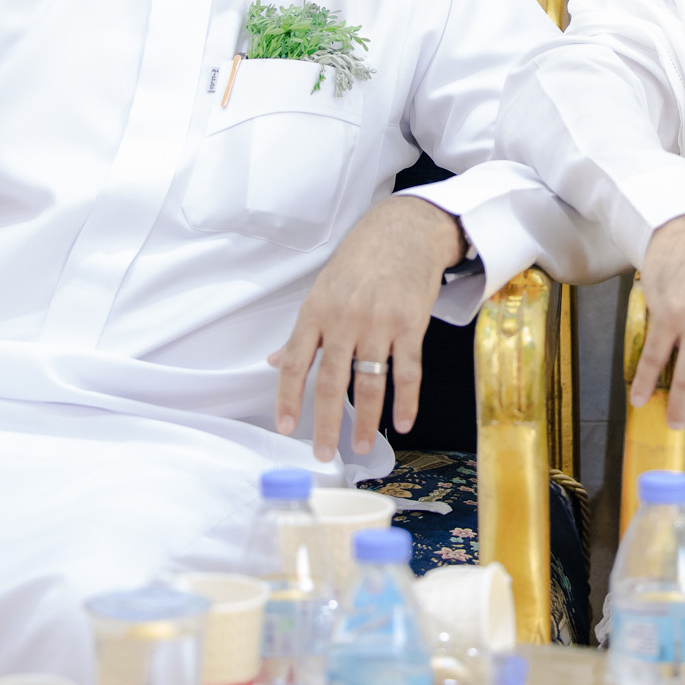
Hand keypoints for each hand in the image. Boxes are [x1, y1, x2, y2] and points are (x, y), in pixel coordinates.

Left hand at [269, 196, 461, 461]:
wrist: (404, 231)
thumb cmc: (360, 261)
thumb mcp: (322, 291)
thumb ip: (301, 334)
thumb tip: (274, 363)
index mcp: (316, 312)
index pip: (295, 364)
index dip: (288, 399)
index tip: (285, 428)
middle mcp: (344, 320)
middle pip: (331, 382)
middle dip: (326, 423)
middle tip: (323, 453)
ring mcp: (379, 323)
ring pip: (370, 383)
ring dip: (367, 421)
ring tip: (364, 446)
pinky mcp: (410, 325)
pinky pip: (408, 371)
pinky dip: (406, 401)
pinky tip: (402, 423)